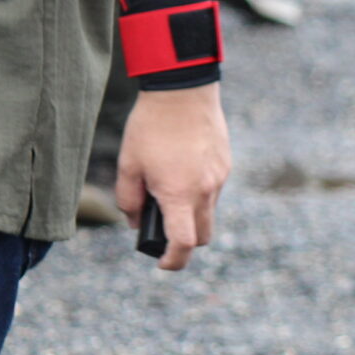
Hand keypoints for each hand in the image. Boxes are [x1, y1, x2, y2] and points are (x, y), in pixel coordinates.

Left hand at [116, 84, 230, 270]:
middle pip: (202, 236)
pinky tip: (182, 167)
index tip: (162, 262)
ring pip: (208, 212)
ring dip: (191, 212)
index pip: (183, 243)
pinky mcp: (226, 164)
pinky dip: (199, 191)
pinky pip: (213, 189)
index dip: (173, 260)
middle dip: (184, 242)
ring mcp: (219, 178)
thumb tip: (135, 221)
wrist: (183, 91)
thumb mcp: (128, 165)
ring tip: (168, 185)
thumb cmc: (151, 127)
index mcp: (179, 194)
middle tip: (162, 227)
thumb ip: (128, 199)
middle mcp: (205, 191)